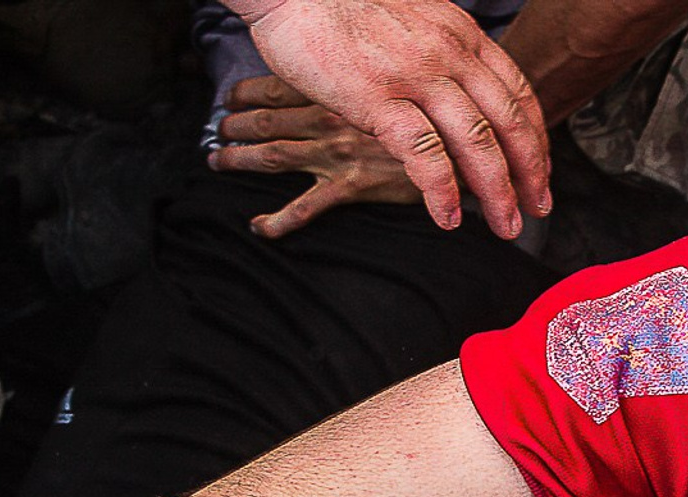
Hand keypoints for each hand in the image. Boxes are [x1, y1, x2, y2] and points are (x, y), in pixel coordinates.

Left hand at [215, 76, 422, 237]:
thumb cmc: (439, 111)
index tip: (231, 93)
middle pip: (268, 119)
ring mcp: (338, 152)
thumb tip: (355, 79)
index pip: (281, 84)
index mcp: (340, 88)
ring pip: (274, 155)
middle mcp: (332, 117)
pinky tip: (258, 227)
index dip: (249, 89)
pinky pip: (305, 207)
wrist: (469, 141)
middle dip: (236, 124)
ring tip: (219, 161)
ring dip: (241, 159)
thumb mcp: (403, 82)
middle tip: (218, 130)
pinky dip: (278, 220)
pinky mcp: (351, 184)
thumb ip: (374, 81)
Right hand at [230, 0, 548, 237]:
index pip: (516, 91)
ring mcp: (414, 75)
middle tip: (539, 207)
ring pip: (476, 141)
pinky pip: (424, 153)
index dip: (535, 136)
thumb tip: (456, 92)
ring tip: (506, 225)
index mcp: (459, 33)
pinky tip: (449, 217)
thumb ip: (440, 53)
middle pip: (507, 121)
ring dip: (498, 191)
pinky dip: (442, 191)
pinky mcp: (377, 98)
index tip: (541, 169)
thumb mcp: (413, 19)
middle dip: (530, 171)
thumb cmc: (342, 6)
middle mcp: (447, 52)